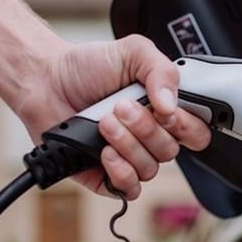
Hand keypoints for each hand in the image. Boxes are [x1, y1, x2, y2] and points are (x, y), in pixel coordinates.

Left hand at [17, 34, 210, 198]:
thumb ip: (162, 71)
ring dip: (127, 145)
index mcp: (164, 111)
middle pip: (171, 151)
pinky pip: (129, 189)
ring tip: (103, 123)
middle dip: (145, 129)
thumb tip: (171, 105)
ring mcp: (130, 157)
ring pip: (149, 169)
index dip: (186, 127)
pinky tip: (105, 153)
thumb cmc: (87, 67)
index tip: (165, 111)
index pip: (196, 132)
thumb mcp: (133, 52)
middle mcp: (150, 137)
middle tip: (120, 107)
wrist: (45, 81)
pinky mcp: (107, 175)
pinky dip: (120, 172)